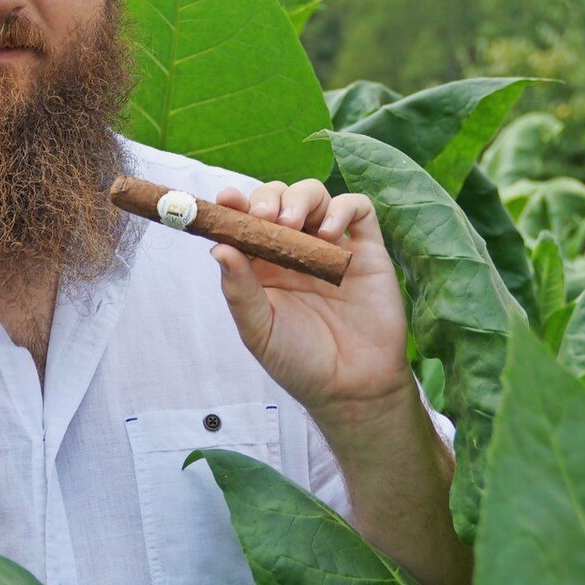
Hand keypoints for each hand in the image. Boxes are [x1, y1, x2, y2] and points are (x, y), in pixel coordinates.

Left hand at [210, 180, 413, 429]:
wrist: (352, 390)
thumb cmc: (299, 362)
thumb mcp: (259, 330)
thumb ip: (239, 290)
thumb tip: (217, 247)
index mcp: (262, 264)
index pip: (246, 220)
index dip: (235, 205)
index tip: (227, 200)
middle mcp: (295, 249)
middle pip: (278, 198)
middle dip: (267, 198)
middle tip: (266, 217)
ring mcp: (331, 246)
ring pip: (314, 195)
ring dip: (300, 198)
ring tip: (293, 222)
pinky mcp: (366, 250)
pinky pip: (358, 209)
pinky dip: (342, 208)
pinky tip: (329, 232)